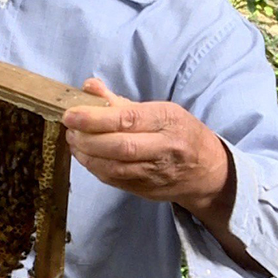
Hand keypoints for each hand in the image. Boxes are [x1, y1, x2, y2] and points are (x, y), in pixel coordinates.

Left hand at [63, 78, 231, 216]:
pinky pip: (115, 181)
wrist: (208, 171)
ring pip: (115, 168)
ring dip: (87, 155)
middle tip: (70, 129)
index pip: (128, 119)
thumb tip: (88, 86)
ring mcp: (157, 174)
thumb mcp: (159, 109)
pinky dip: (95, 168)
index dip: (95, 118)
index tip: (71, 114)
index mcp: (168, 121)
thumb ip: (120, 100)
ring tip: (73, 141)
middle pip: (120, 147)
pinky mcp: (148, 191)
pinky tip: (85, 156)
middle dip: (88, 138)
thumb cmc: (179, 132)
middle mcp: (165, 149)